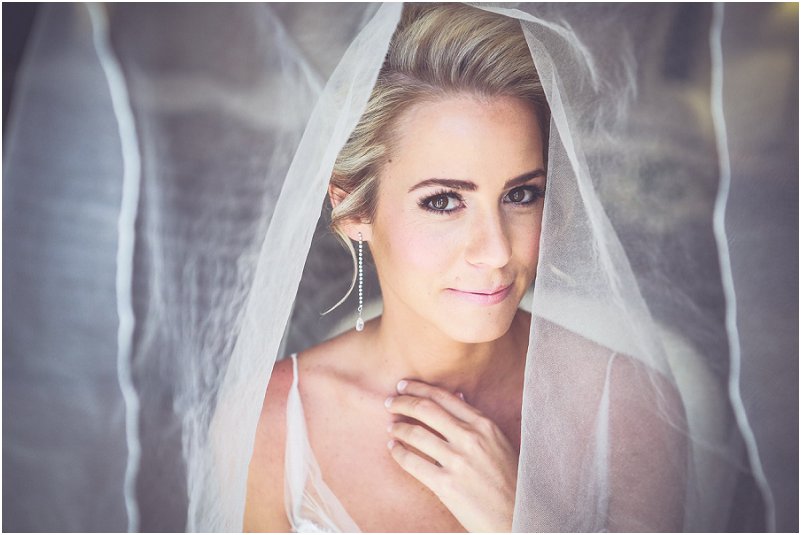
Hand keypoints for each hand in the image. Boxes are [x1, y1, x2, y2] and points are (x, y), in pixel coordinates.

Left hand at [385, 379, 517, 531]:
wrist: (516, 515)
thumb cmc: (508, 479)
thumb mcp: (498, 441)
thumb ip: (476, 420)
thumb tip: (457, 396)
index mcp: (484, 425)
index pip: (443, 397)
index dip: (418, 388)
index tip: (403, 385)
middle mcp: (470, 438)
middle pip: (426, 409)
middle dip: (402, 402)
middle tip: (389, 402)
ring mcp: (458, 461)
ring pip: (416, 434)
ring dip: (398, 427)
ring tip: (391, 426)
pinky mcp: (446, 485)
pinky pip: (413, 463)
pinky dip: (398, 452)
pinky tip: (393, 448)